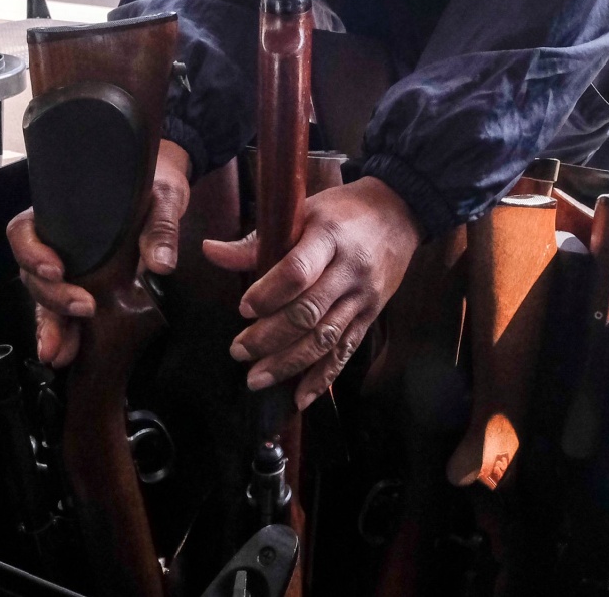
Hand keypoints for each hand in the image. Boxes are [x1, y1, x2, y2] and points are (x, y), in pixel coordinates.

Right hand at [8, 139, 191, 367]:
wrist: (162, 197)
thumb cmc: (153, 188)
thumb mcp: (161, 199)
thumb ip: (160, 227)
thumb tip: (161, 264)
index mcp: (61, 212)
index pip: (24, 230)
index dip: (32, 252)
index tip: (56, 270)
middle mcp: (56, 242)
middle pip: (32, 273)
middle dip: (51, 297)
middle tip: (81, 309)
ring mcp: (68, 268)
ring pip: (44, 299)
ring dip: (51, 326)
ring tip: (58, 352)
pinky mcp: (84, 289)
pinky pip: (64, 314)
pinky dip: (64, 334)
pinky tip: (65, 354)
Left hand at [206, 176, 421, 410]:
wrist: (398, 213)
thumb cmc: (342, 211)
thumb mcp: (303, 212)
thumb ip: (258, 239)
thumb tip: (210, 252)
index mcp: (329, 237)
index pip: (297, 271)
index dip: (268, 294)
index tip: (242, 309)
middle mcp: (349, 271)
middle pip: (308, 312)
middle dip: (269, 337)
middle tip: (238, 351)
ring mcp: (362, 297)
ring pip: (325, 338)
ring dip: (289, 364)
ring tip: (256, 379)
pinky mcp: (370, 316)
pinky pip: (345, 352)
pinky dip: (322, 378)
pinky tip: (300, 398)